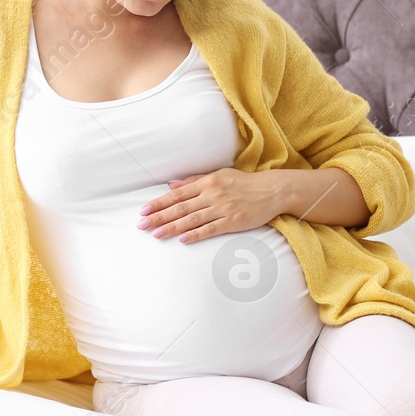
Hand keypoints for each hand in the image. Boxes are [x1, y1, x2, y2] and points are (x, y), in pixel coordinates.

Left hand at [136, 168, 284, 243]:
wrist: (272, 190)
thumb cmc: (244, 183)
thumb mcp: (219, 175)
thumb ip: (194, 181)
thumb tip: (171, 185)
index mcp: (208, 182)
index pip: (177, 194)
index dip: (159, 203)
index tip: (144, 211)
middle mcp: (213, 194)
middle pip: (181, 207)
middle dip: (160, 216)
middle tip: (142, 225)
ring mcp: (223, 208)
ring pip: (193, 219)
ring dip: (173, 227)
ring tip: (157, 234)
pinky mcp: (234, 221)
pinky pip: (212, 229)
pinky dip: (197, 234)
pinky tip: (183, 239)